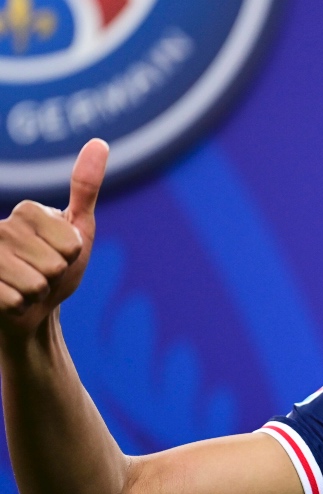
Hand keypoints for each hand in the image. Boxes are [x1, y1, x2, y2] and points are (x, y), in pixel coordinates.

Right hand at [0, 139, 108, 341]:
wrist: (31, 308)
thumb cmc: (58, 267)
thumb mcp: (79, 229)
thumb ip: (85, 188)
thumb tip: (99, 142)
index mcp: (27, 210)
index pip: (71, 244)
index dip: (73, 256)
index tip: (60, 254)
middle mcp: (0, 227)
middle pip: (54, 265)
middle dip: (55, 277)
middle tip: (43, 274)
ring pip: (35, 285)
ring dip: (37, 294)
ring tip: (27, 286)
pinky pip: (14, 302)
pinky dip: (20, 307)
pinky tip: (12, 301)